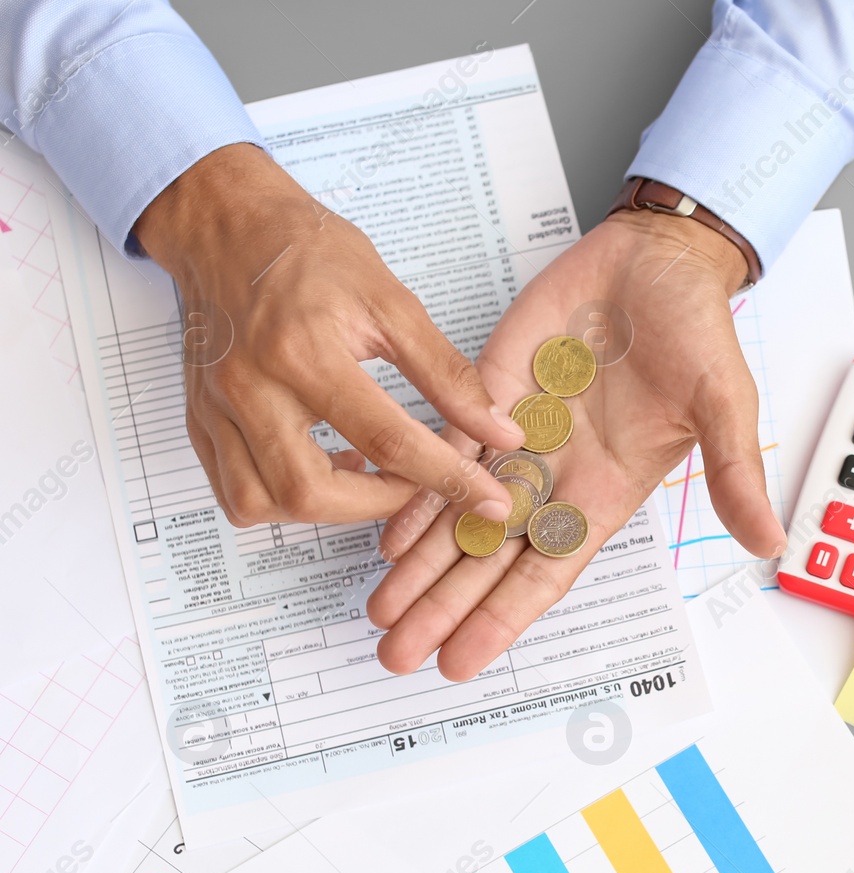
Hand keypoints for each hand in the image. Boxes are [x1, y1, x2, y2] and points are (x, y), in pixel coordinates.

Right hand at [134, 144, 524, 525]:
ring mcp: (215, 407)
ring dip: (326, 510)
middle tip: (419, 485)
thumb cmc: (309, 254)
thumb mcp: (391, 302)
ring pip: (260, 503)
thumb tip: (497, 430)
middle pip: (309, 490)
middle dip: (378, 504)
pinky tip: (323, 468)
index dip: (445, 478)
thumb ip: (447, 374)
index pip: (385, 439)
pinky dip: (283, 500)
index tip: (487, 499)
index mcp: (303, 350)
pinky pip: (233, 492)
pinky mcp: (199, 420)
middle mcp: (250, 386)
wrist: (228, 225)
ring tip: (370, 477)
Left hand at [367, 208, 784, 679]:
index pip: (547, 570)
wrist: (658, 259)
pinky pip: (443, 452)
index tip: (463, 659)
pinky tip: (385, 534)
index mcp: (608, 491)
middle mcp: (558, 476)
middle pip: (489, 558)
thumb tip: (769, 542)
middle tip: (397, 655)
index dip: (503, 617)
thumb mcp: (723, 403)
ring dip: (419, 565)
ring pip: (458, 515)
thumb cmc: (697, 329)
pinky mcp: (489, 393)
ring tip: (379, 612)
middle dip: (443, 608)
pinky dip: (414, 493)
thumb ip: (733, 475)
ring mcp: (520, 438)